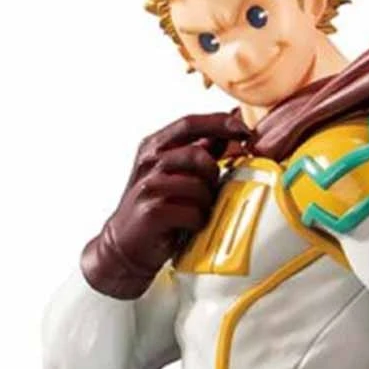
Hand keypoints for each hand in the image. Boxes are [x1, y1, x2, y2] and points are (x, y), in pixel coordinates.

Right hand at [81, 113, 250, 297]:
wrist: (124, 245)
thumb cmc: (155, 206)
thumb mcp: (172, 172)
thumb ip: (198, 151)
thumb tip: (227, 132)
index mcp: (153, 146)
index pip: (190, 123)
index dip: (220, 123)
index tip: (245, 131)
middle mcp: (148, 162)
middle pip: (198, 155)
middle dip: (213, 174)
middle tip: (209, 189)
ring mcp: (149, 187)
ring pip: (199, 186)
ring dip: (205, 202)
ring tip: (195, 210)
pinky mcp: (153, 212)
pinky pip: (194, 212)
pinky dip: (198, 221)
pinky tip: (189, 225)